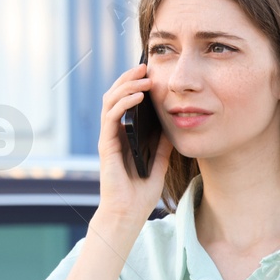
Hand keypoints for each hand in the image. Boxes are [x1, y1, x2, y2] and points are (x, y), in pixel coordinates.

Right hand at [97, 61, 173, 220]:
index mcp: (125, 135)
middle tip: (145, 67)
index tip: (151, 73)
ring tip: (143, 77)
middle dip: (129, 79)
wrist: (129, 212)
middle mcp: (114, 133)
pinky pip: (112, 118)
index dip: (135, 86)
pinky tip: (137, 97)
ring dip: (126, 86)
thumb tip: (173, 124)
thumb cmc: (141, 191)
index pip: (126, 103)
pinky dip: (123, 104)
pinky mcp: (107, 145)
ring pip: (111, 102)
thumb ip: (162, 143)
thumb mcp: (159, 161)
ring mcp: (109, 138)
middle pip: (116, 96)